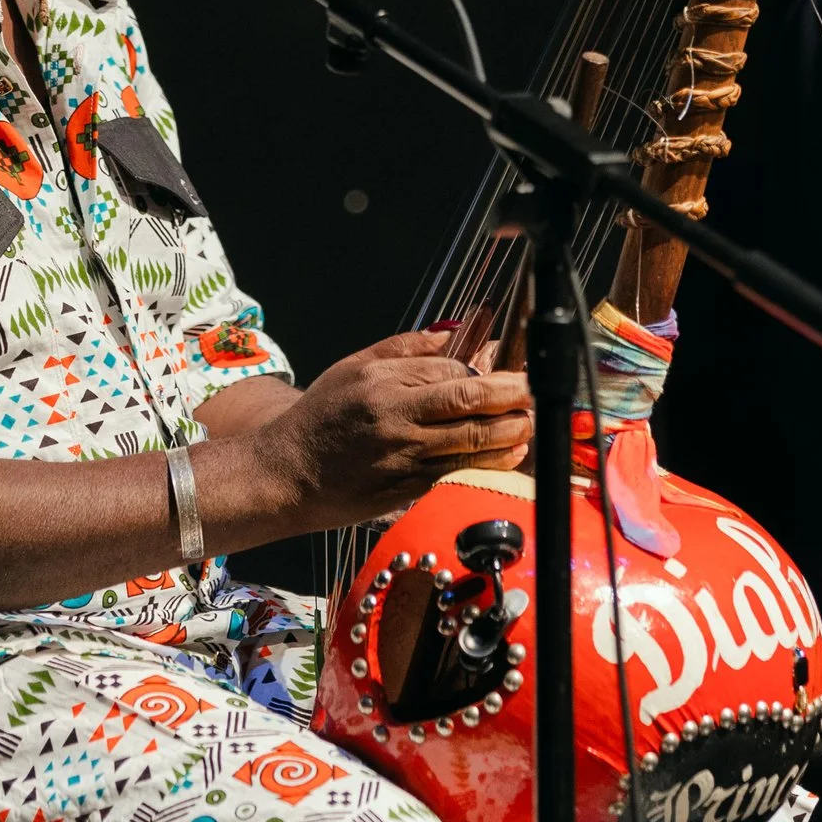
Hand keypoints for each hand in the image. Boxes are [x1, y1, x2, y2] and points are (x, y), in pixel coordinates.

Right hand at [250, 331, 533, 530]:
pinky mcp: (406, 489)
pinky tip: (510, 453)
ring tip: (530, 421)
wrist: (286, 473)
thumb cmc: (323, 417)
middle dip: (512, 394)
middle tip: (535, 390)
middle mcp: (395, 417)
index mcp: (383, 381)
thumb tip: (458, 332)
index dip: (487, 370)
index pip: (451, 369)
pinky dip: (489, 462)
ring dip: (510, 431)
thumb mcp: (356, 367)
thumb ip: (407, 348)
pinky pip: (458, 472)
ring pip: (471, 441)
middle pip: (468, 400)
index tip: (510, 370)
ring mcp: (402, 456)